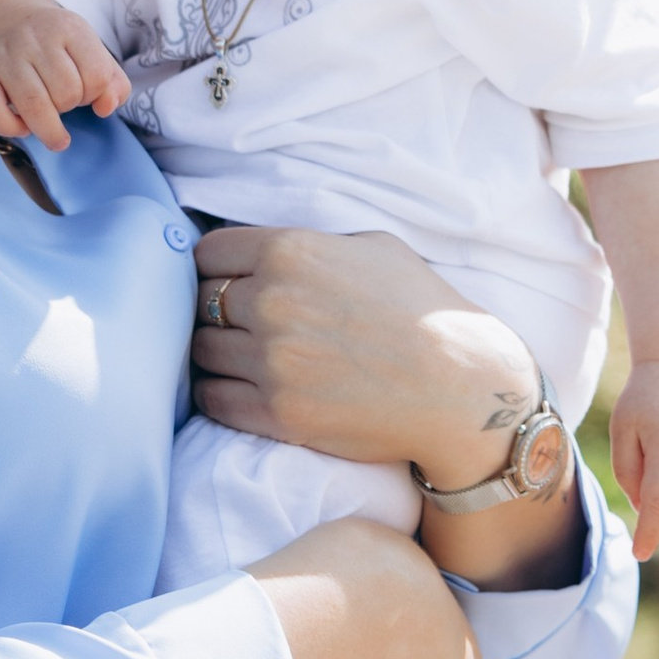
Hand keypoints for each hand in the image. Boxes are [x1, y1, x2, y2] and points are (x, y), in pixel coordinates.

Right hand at [0, 0, 130, 152]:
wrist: (1, 18)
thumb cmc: (53, 45)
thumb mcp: (87, 50)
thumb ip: (111, 81)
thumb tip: (106, 108)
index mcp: (69, 27)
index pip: (97, 75)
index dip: (96, 93)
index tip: (84, 90)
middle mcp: (33, 36)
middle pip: (67, 94)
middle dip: (70, 106)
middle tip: (61, 100)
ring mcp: (3, 55)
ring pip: (34, 107)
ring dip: (49, 130)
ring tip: (53, 132)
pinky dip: (12, 129)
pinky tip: (21, 125)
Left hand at [191, 224, 539, 493]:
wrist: (461, 387)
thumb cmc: (423, 310)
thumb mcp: (372, 247)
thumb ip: (310, 244)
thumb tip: (260, 251)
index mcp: (289, 251)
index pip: (206, 254)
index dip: (213, 269)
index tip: (225, 283)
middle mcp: (272, 303)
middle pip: (198, 304)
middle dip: (214, 312)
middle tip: (235, 324)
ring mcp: (272, 362)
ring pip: (200, 352)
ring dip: (215, 354)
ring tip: (239, 358)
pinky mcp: (277, 414)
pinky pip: (212, 400)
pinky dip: (218, 394)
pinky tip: (239, 389)